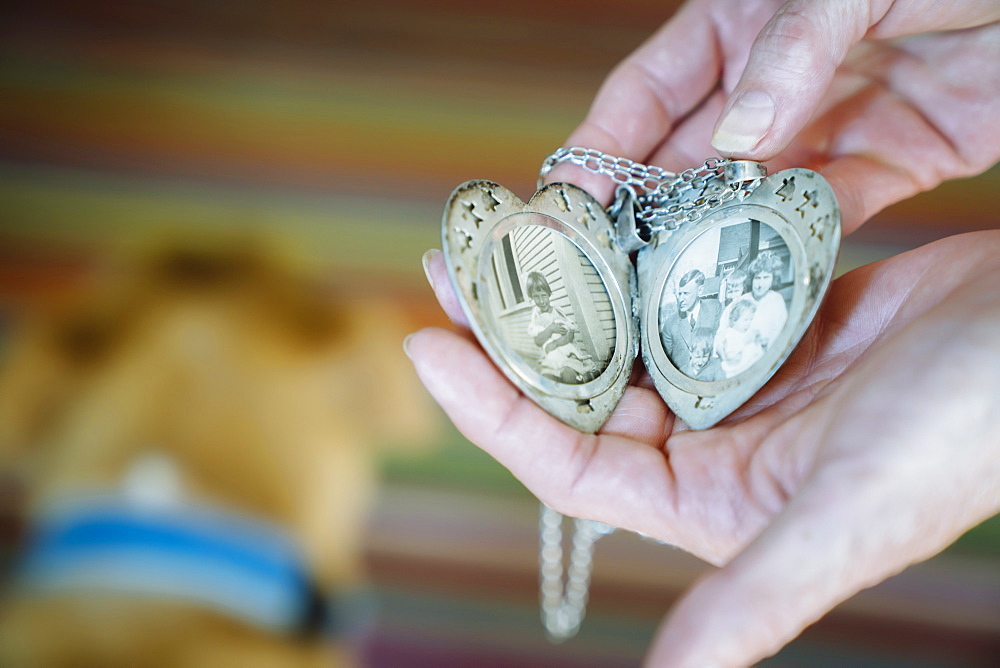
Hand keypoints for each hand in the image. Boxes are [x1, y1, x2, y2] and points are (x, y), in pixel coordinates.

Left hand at [408, 231, 999, 664]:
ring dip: (558, 280)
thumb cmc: (967, 436)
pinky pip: (668, 278)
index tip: (429, 343)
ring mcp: (727, 369)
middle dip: (508, 331)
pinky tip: (587, 210)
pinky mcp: (755, 310)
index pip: (567, 460)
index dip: (492, 408)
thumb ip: (752, 603)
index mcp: (703, 498)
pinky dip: (628, 248)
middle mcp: (704, 438)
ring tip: (500, 227)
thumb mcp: (848, 520)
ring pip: (615, 326)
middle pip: (577, 386)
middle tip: (448, 265)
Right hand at [548, 0, 999, 233]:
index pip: (645, 95)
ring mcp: (821, 128)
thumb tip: (736, 139)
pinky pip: (823, 214)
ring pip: (745, 197)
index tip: (563, 201)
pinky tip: (759, 278)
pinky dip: (794, 245)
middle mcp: (766, 85)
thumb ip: (793, 49)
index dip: (599, 147)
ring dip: (709, 241)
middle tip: (604, 271)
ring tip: (667, 292)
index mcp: (734, 23)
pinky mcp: (882, 166)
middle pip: (683, 159)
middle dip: (642, 213)